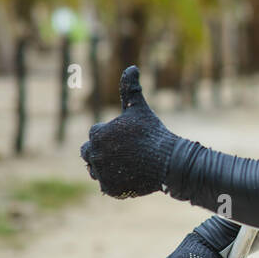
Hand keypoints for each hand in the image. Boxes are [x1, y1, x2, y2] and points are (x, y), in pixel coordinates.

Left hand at [80, 65, 177, 197]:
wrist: (169, 162)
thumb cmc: (153, 133)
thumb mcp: (140, 109)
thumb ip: (130, 89)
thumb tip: (131, 67)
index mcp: (97, 134)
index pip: (95, 134)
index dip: (112, 135)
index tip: (127, 137)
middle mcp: (95, 154)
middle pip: (89, 153)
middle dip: (102, 152)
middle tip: (123, 153)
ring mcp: (101, 174)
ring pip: (96, 170)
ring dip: (106, 167)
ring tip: (128, 164)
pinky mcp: (109, 189)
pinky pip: (107, 185)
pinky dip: (116, 182)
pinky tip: (132, 175)